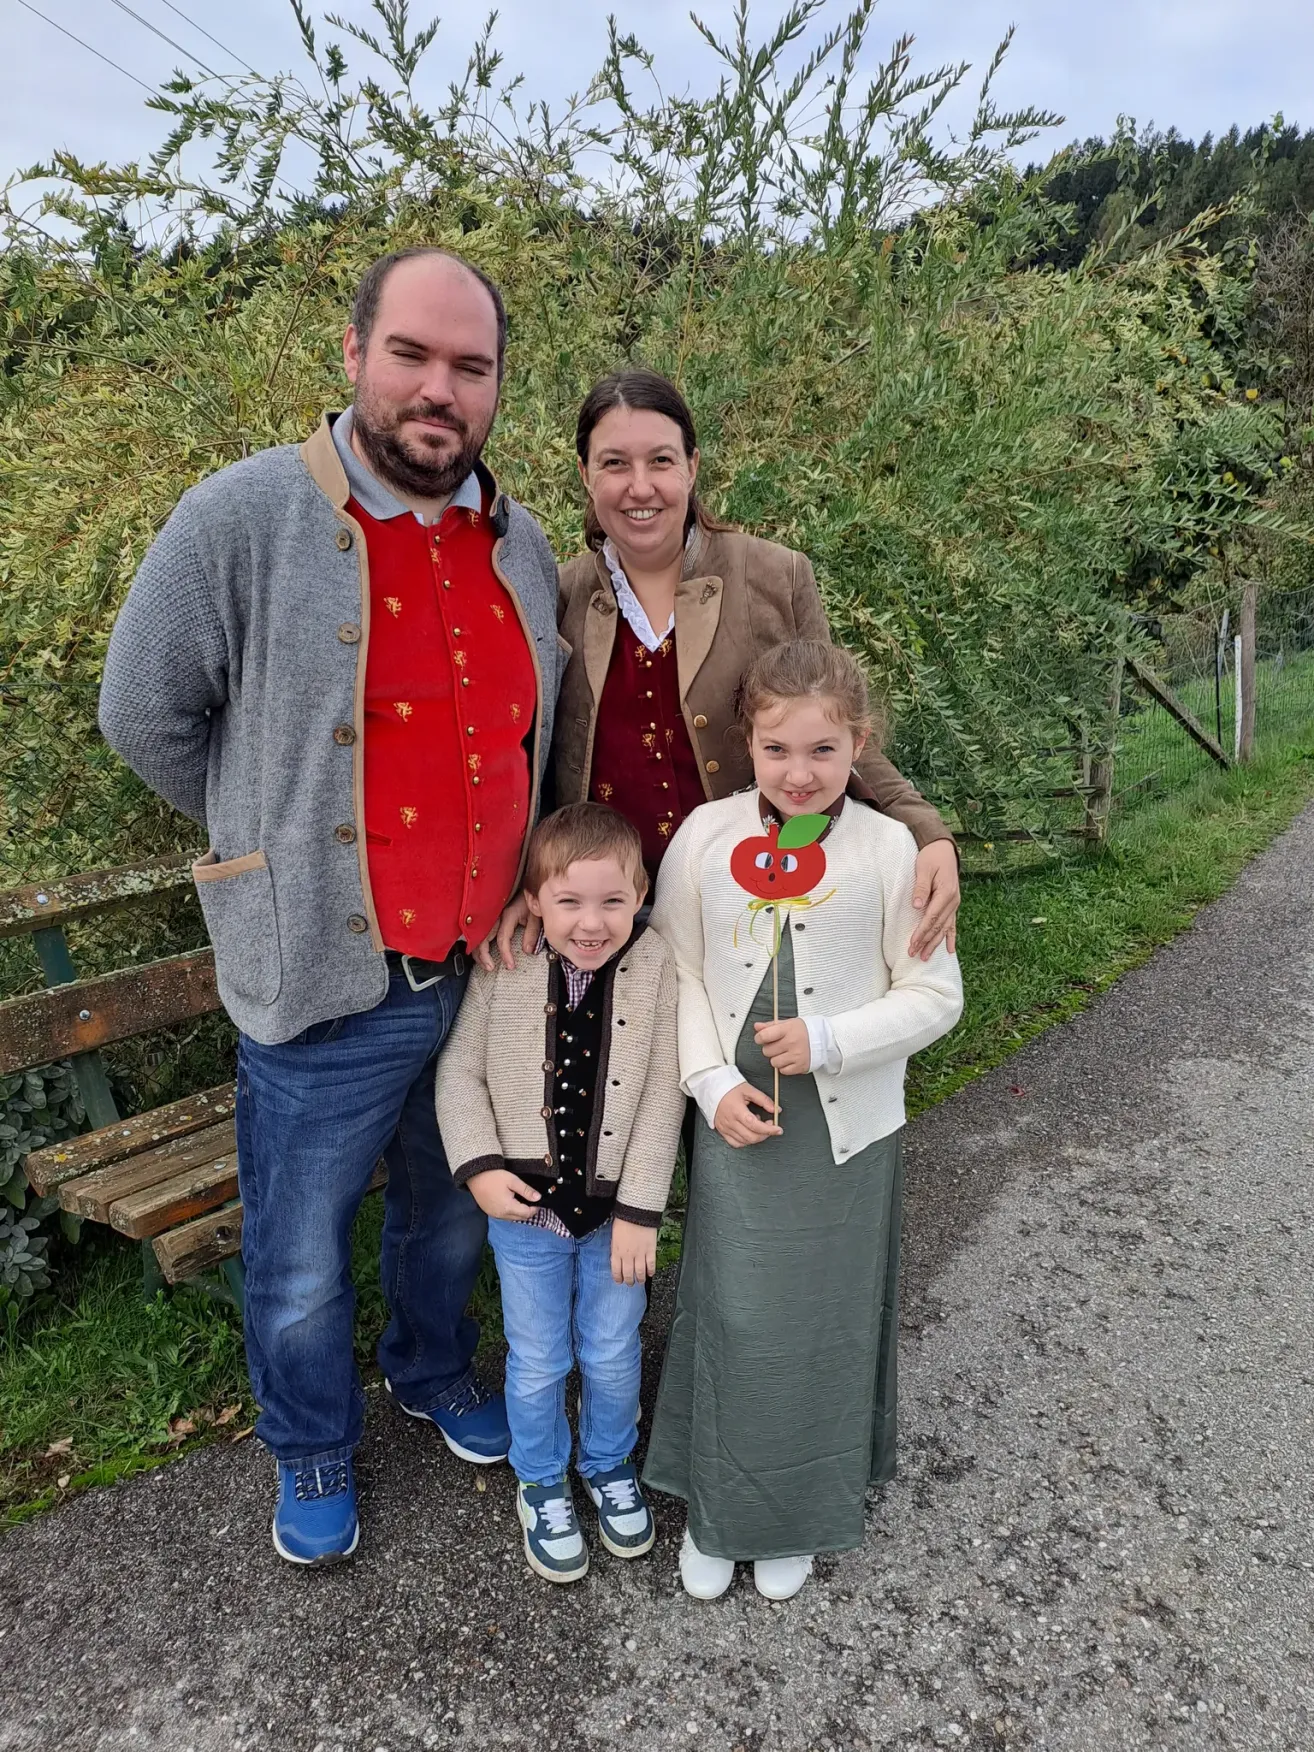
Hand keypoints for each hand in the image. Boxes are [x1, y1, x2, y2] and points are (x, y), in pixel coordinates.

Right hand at [466, 1168, 541, 1220]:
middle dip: (529, 1211)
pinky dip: (511, 1213)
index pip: (527, 1213)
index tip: (538, 1201)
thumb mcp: (513, 1181)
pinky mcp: (489, 1213)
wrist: (475, 1176)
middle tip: (532, 1201)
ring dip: (520, 1213)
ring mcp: (495, 1215)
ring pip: (513, 1218)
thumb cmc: (494, 1177)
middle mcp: (501, 1214)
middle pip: (521, 1218)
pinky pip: (504, 1217)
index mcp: (508, 1207)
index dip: (535, 1208)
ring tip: (522, 1201)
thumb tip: (538, 1198)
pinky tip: (512, 1203)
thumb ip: (526, 1190)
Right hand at [476, 894, 538, 972]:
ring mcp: (489, 916)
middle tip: (490, 968)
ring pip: (476, 936)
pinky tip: (480, 952)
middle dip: (484, 956)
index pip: (502, 939)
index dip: (505, 954)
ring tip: (485, 964)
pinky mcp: (488, 916)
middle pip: (482, 938)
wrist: (524, 886)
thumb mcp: (535, 915)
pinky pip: (478, 932)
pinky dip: (477, 944)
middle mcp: (495, 915)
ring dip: (478, 952)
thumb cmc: (530, 899)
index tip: (510, 965)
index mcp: (507, 914)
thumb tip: (527, 950)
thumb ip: (531, 933)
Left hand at [610, 1217, 656, 1284]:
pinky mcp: (650, 1250)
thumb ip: (616, 1248)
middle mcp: (628, 1256)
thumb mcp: (614, 1236)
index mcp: (616, 1252)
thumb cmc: (623, 1220)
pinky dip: (651, 1271)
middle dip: (629, 1281)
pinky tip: (651, 1273)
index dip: (618, 1278)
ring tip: (641, 1281)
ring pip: (640, 1272)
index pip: (616, 1270)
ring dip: (640, 1279)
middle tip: (630, 1283)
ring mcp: (640, 1254)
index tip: (619, 1281)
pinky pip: (651, 1265)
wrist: (636, 1212)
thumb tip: (618, 1256)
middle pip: (628, 1274)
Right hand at [713, 1083, 781, 1146]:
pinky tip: (749, 1132)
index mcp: (737, 1110)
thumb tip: (776, 1110)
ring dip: (756, 1137)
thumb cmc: (729, 1087)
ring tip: (757, 1124)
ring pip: (744, 1141)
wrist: (711, 1087)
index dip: (769, 1130)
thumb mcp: (749, 1090)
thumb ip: (764, 1100)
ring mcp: (725, 1128)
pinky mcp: (722, 1131)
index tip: (778, 1129)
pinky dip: (745, 1141)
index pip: (755, 1126)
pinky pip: (735, 1143)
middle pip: (751, 1137)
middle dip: (765, 1134)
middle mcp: (730, 1121)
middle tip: (770, 1125)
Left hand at [753, 1017, 810, 1075]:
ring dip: (776, 1058)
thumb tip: (757, 1027)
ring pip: (774, 1062)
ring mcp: (796, 1055)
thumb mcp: (787, 1023)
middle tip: (778, 1045)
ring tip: (784, 1052)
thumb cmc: (803, 1031)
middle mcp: (792, 1042)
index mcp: (787, 1029)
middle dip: (770, 1048)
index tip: (761, 1038)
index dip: (759, 1038)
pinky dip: (784, 1066)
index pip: (764, 1036)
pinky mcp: (800, 1066)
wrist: (822, 1040)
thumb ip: (770, 1025)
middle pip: (767, 1051)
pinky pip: (783, 1071)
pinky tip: (790, 1059)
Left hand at [908, 840, 960, 960]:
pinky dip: (950, 937)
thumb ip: (921, 887)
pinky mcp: (952, 904)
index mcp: (945, 893)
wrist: (944, 848)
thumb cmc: (931, 856)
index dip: (922, 932)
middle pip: (938, 926)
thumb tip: (917, 905)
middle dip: (925, 941)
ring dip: (935, 943)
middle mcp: (952, 901)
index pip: (931, 917)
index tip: (912, 943)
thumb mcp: (924, 868)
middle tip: (913, 954)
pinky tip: (949, 950)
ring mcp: (954, 903)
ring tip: (925, 957)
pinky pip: (952, 924)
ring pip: (945, 928)